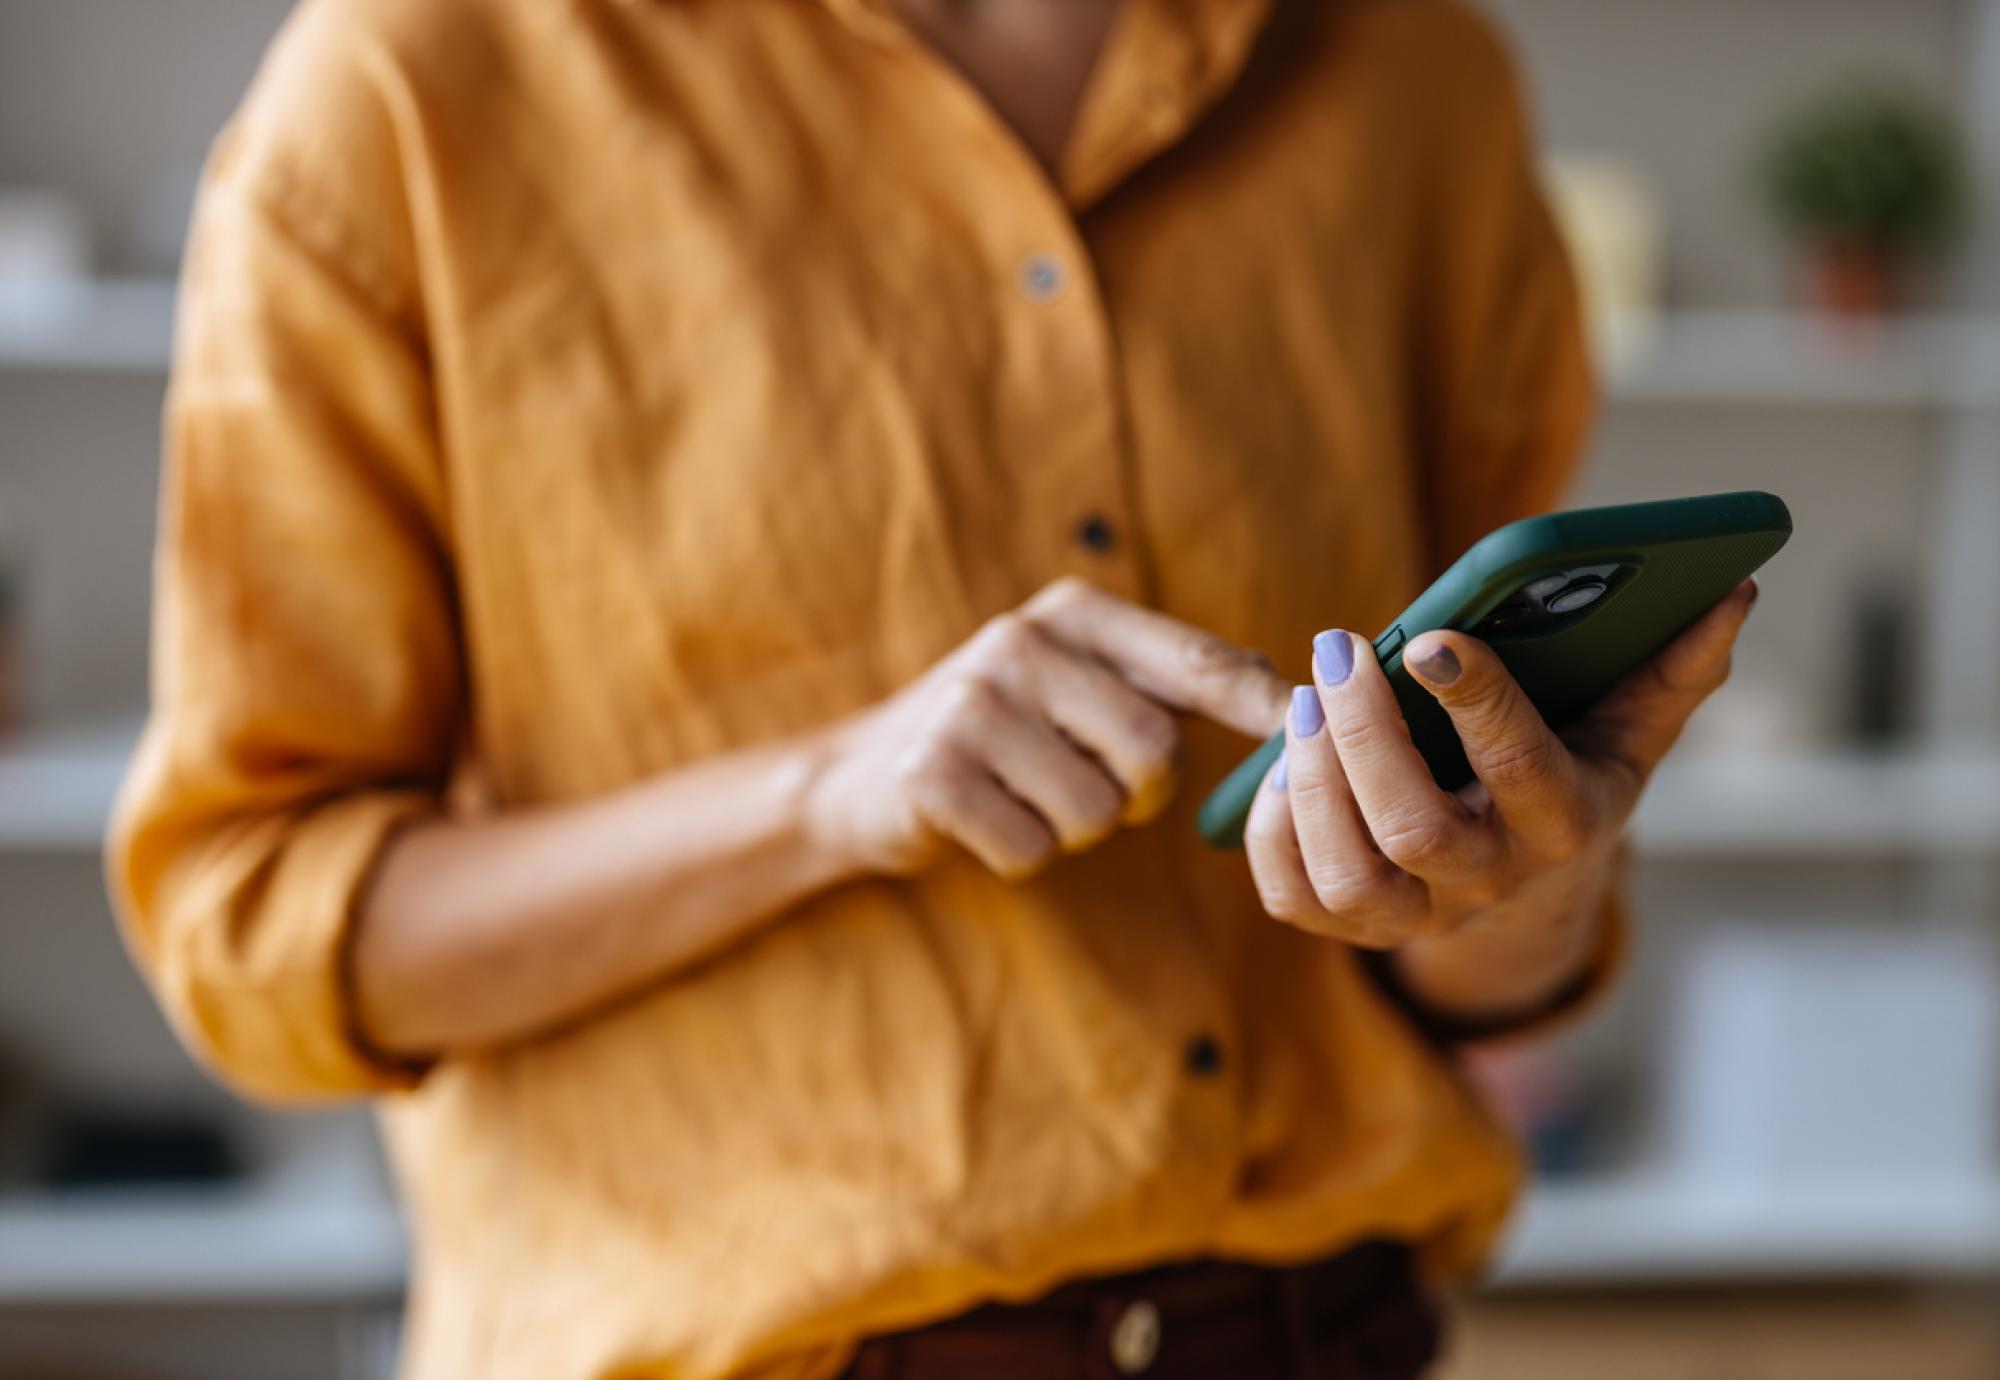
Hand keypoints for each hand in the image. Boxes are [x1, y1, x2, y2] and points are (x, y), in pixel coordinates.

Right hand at [811, 578, 1288, 879]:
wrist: (860, 773)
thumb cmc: (1005, 733)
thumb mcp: (1079, 682)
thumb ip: (1173, 682)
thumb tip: (1298, 702)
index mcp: (1074, 613)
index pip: (1195, 661)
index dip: (1263, 705)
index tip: (1320, 730)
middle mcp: (1022, 642)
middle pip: (1154, 752)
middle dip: (1138, 794)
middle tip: (1092, 788)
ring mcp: (971, 705)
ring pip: (1096, 811)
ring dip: (1074, 828)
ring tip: (1026, 795)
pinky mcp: (932, 772)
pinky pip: (1033, 848)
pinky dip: (1020, 853)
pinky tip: (985, 820)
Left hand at [1246, 582, 1756, 947]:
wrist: (1529, 882)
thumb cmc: (1572, 772)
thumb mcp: (1629, 727)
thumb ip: (1674, 667)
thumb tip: (1731, 592)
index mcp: (1565, 825)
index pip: (1522, 772)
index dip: (1477, 705)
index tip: (1431, 637)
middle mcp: (1490, 883)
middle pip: (1415, 831)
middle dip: (1367, 737)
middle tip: (1339, 650)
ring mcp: (1418, 916)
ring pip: (1348, 873)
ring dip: (1312, 781)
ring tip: (1305, 697)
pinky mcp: (1355, 928)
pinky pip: (1294, 896)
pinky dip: (1273, 830)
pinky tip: (1278, 761)